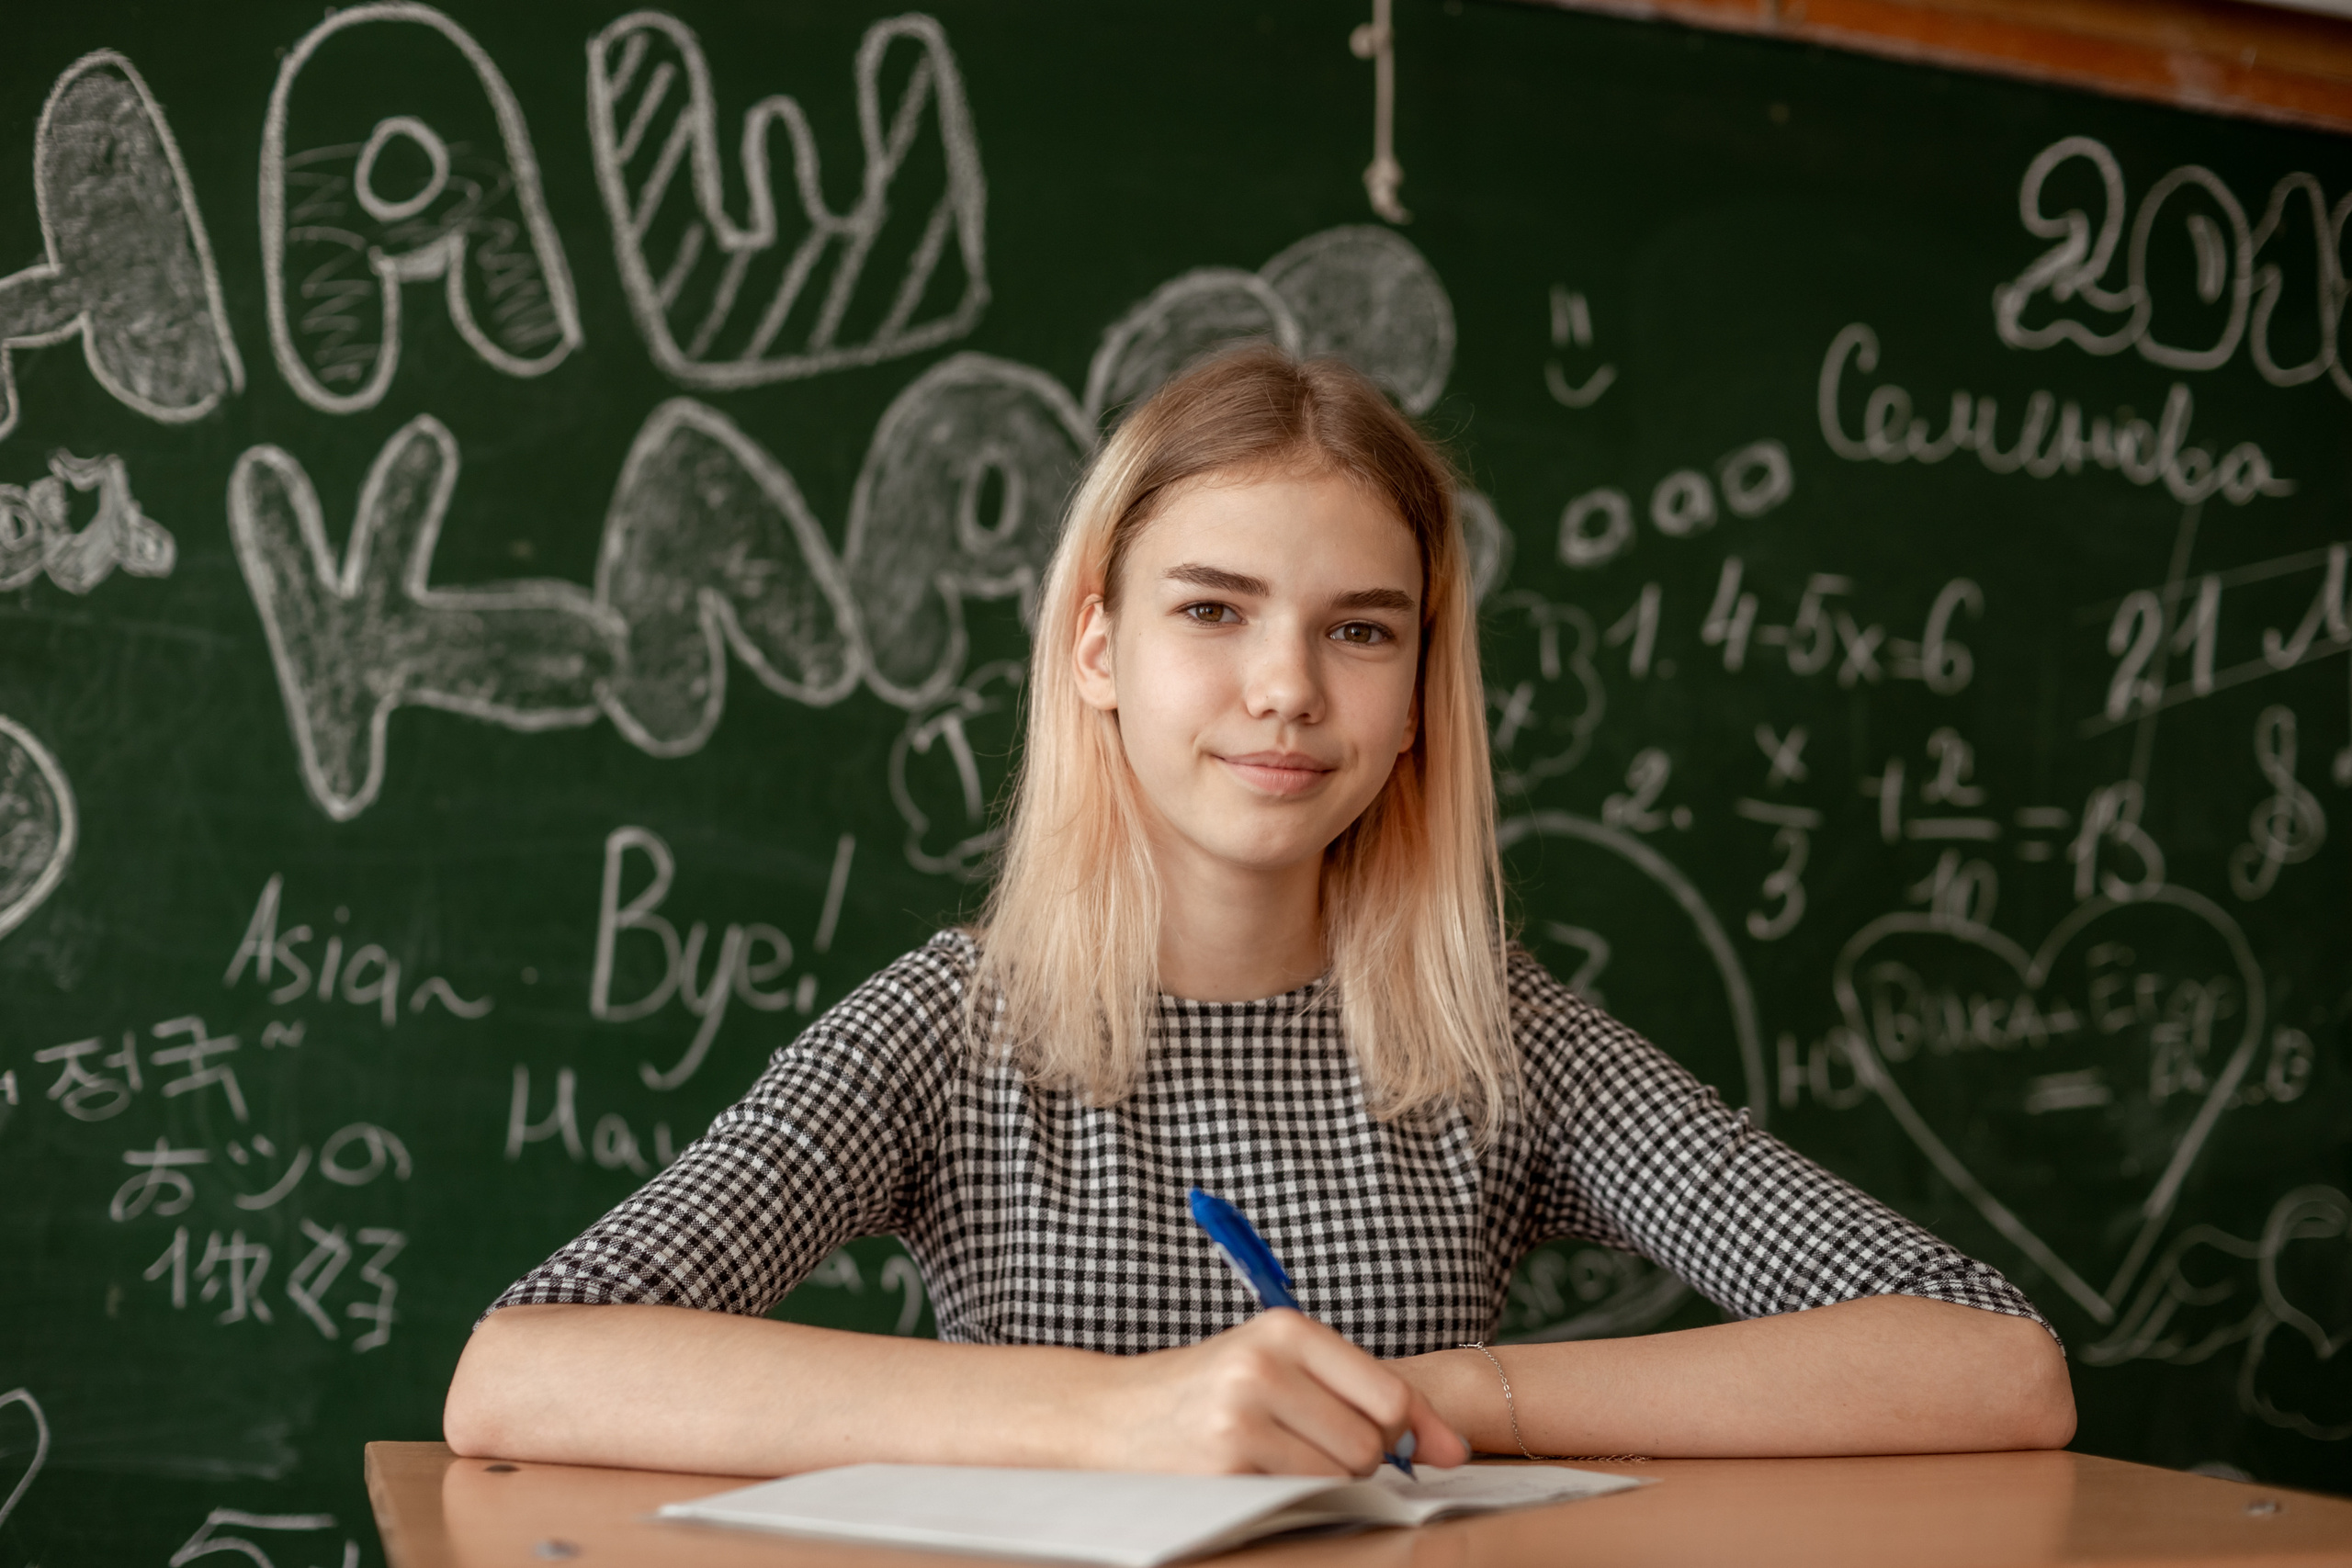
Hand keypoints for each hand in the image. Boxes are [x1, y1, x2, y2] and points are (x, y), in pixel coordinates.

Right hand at [1084, 1310, 1472, 1475]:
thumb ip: (1369, 1395)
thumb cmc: (1208, 1391)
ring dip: (1324, 1480)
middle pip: (1371, 1442)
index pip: (1390, 1394)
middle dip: (1356, 1458)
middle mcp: (1263, 1365)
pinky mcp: (1222, 1466)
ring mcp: (1240, 1417)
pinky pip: (1301, 1496)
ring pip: (1340, 1474)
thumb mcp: (1282, 1367)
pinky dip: (1290, 1496)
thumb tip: (1454, 1450)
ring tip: (1277, 1457)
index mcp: (1285, 1329)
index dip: (1403, 1431)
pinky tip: (1254, 1474)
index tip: (1393, 1444)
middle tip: (1307, 1445)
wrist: (1109, 1415)